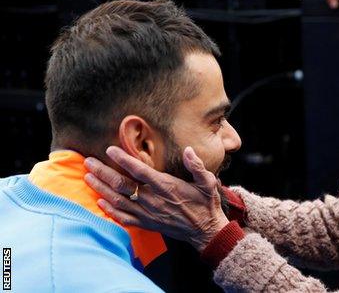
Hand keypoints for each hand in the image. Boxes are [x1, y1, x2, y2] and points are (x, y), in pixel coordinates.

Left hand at [84, 146, 228, 250]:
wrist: (206, 231)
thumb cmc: (206, 204)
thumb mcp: (208, 182)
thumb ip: (197, 166)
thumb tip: (188, 150)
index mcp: (166, 187)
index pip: (139, 171)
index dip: (123, 160)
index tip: (110, 150)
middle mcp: (154, 200)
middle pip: (122, 185)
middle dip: (103, 172)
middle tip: (88, 162)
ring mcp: (148, 214)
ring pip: (118, 201)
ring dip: (101, 189)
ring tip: (88, 177)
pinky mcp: (147, 224)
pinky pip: (123, 218)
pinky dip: (109, 211)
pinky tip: (99, 203)